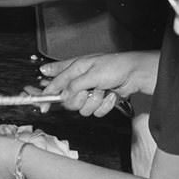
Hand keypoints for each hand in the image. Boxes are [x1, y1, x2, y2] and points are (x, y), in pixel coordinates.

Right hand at [38, 51, 159, 114]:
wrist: (135, 75)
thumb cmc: (115, 66)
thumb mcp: (90, 72)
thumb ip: (73, 85)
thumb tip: (62, 95)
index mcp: (74, 69)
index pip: (54, 83)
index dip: (47, 94)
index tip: (43, 106)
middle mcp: (80, 81)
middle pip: (68, 101)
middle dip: (79, 99)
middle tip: (87, 92)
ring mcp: (90, 93)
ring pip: (82, 108)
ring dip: (95, 101)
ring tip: (103, 90)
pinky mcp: (100, 101)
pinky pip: (95, 112)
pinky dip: (104, 105)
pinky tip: (110, 95)